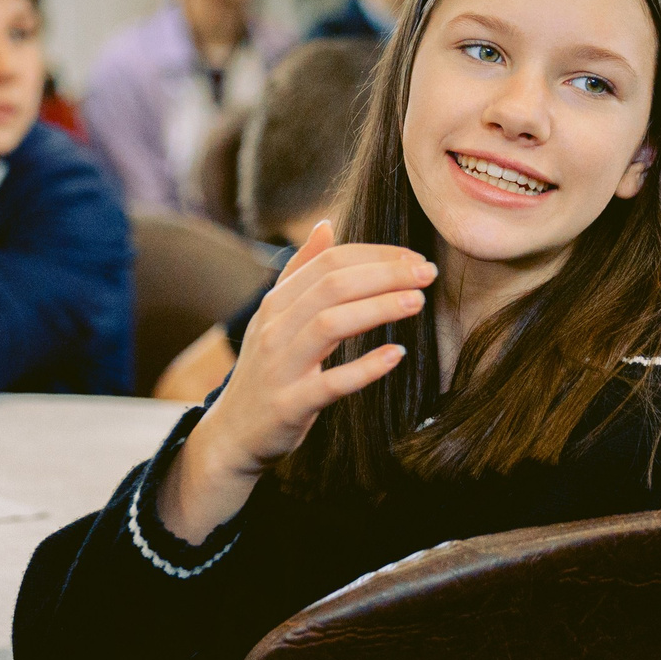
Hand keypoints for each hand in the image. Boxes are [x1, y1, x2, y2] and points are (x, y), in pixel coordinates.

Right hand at [162, 223, 432, 541]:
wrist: (233, 433)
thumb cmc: (266, 371)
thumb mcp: (274, 317)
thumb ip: (299, 271)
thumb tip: (326, 225)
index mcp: (276, 303)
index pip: (329, 262)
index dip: (375, 255)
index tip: (414, 259)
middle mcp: (274, 328)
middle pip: (332, 286)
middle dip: (385, 274)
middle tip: (427, 274)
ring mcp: (279, 366)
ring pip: (330, 325)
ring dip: (377, 308)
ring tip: (417, 302)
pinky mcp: (290, 404)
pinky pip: (331, 383)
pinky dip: (365, 367)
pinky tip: (396, 355)